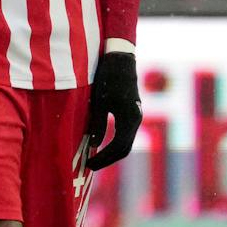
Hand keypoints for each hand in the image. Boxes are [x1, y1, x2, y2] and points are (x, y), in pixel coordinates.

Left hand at [83, 50, 140, 170]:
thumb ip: (97, 124)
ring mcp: (136, 117)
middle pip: (124, 149)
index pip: (118, 147)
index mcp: (129, 118)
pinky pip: (125, 135)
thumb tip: (94, 145)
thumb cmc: (108, 78)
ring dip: (111, 153)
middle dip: (108, 159)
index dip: (104, 158)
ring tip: (95, 158)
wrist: (121, 60)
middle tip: (90, 166)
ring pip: (126, 142)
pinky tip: (102, 145)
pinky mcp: (132, 113)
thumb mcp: (99, 102)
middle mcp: (136, 120)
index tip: (89, 164)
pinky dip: (115, 143)